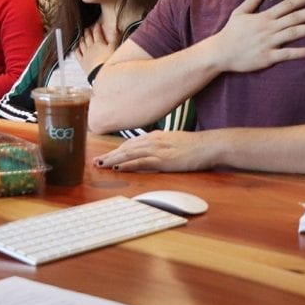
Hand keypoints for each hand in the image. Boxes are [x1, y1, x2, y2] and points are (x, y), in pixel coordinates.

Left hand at [75, 22, 118, 73]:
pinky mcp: (82, 62)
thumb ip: (116, 38)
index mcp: (99, 43)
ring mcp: (85, 54)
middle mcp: (91, 47)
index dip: (97, 28)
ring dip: (81, 40)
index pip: (97, 33)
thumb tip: (117, 29)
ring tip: (81, 37)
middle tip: (86, 29)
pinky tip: (75, 48)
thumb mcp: (115, 48)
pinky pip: (77, 54)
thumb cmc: (110, 61)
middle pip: (88, 38)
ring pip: (82, 44)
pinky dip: (76, 50)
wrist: (103, 73)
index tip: (97, 24)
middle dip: (87, 32)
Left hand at [93, 130, 210, 171]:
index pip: (130, 143)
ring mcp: (157, 149)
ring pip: (129, 154)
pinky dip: (127, 164)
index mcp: (155, 136)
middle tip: (95, 161)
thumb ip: (160, 145)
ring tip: (100, 165)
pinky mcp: (163, 159)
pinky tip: (118, 168)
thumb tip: (151, 152)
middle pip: (125, 148)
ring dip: (113, 160)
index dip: (116, 150)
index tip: (106, 156)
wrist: (209, 145)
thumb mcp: (173, 142)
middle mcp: (153, 140)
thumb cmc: (194, 146)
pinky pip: (141, 162)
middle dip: (109, 155)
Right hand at [213, 0, 304, 72]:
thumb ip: (253, 0)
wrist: (219, 53)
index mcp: (263, 17)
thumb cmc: (230, 33)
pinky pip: (287, 54)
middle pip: (294, 17)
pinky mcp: (267, 57)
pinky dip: (300, 52)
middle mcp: (268, 29)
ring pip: (293, 33)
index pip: (286, 5)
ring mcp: (268, 43)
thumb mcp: (239, 13)